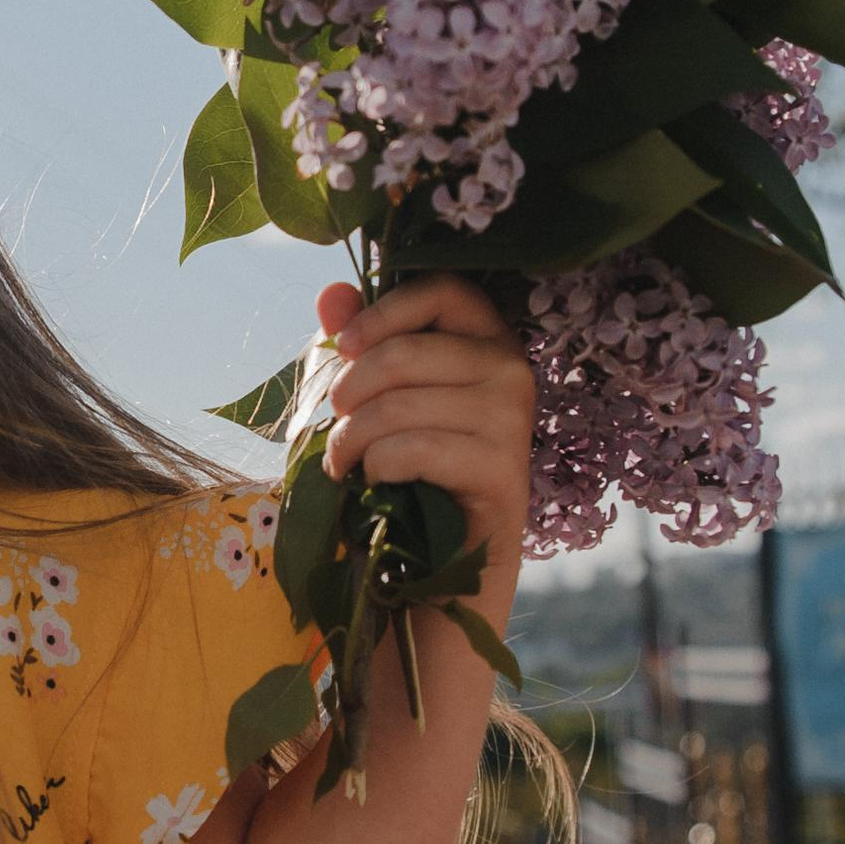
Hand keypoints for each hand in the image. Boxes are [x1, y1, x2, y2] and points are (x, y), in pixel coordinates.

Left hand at [317, 275, 534, 572]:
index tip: (346, 344)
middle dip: (349, 391)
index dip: (385, 310)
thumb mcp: (376, 395)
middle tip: (334, 423)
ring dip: (351, 439)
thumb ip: (359, 342)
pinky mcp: (502, 470)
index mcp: (486, 338)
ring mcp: (513, 420)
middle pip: (406, 352)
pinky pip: (413, 450)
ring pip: (399, 406)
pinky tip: (376, 482)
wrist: (444, 554)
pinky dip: (377, 468)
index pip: (444, 289)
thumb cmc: (409, 464)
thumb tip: (331, 295)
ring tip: (342, 461)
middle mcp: (511, 369)